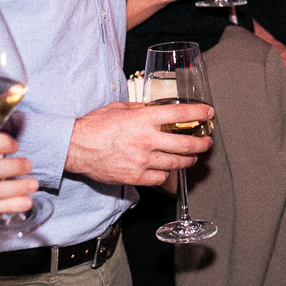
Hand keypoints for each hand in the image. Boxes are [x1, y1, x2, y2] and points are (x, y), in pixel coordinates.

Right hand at [66, 101, 212, 186]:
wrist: (77, 147)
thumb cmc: (95, 125)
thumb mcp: (120, 108)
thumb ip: (141, 109)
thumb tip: (155, 110)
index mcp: (144, 119)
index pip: (180, 114)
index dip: (198, 113)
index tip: (208, 113)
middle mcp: (147, 140)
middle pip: (185, 144)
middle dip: (201, 143)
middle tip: (206, 142)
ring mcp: (143, 160)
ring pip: (176, 163)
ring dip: (188, 160)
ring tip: (192, 157)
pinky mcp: (136, 177)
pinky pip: (160, 177)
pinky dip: (167, 173)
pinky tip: (168, 169)